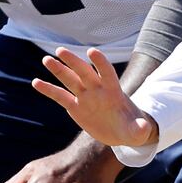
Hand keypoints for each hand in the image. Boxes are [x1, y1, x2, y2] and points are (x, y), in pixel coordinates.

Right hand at [31, 47, 157, 148]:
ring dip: (59, 70)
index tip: (92, 51)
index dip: (101, 63)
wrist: (122, 132)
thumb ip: (141, 129)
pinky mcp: (76, 107)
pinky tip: (36, 82)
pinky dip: (49, 89)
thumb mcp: (138, 132)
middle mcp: (98, 90)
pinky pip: (60, 96)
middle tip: (60, 50)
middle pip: (84, 72)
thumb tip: (146, 129)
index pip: (107, 73)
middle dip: (74, 62)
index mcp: (114, 92)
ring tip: (46, 59)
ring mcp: (86, 97)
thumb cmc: (132, 129)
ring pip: (70, 80)